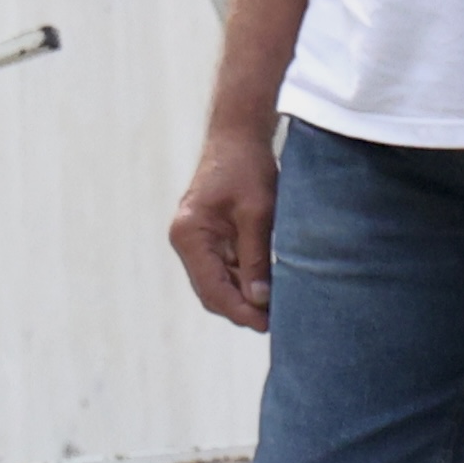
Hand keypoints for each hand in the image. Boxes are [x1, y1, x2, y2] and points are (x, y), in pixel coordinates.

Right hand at [168, 129, 278, 331]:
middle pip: (211, 291)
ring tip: (276, 307)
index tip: (266, 325)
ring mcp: (195, 240)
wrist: (238, 137)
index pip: (212, 288)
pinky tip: (269, 285)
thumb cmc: (247, 169)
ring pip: (218, 283)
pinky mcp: (209, 237)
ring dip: (244, 296)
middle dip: (241, 308)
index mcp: (189, 235)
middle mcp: (186, 241)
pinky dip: (244, 280)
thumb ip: (255, 258)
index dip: (239, 310)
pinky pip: (225, 268)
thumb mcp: (257, 214)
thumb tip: (259, 300)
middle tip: (275, 322)